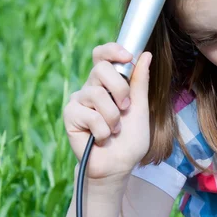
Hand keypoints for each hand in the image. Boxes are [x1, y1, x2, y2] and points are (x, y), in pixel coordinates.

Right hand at [63, 43, 151, 179]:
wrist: (118, 165)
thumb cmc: (129, 138)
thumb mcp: (140, 107)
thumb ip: (140, 82)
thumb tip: (145, 54)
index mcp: (108, 82)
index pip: (103, 55)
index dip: (112, 50)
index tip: (127, 57)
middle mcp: (91, 87)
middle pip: (101, 69)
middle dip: (120, 89)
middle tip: (125, 107)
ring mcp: (79, 100)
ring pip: (97, 94)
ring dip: (113, 117)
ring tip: (114, 130)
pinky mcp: (70, 115)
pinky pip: (90, 115)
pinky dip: (102, 130)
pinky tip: (101, 138)